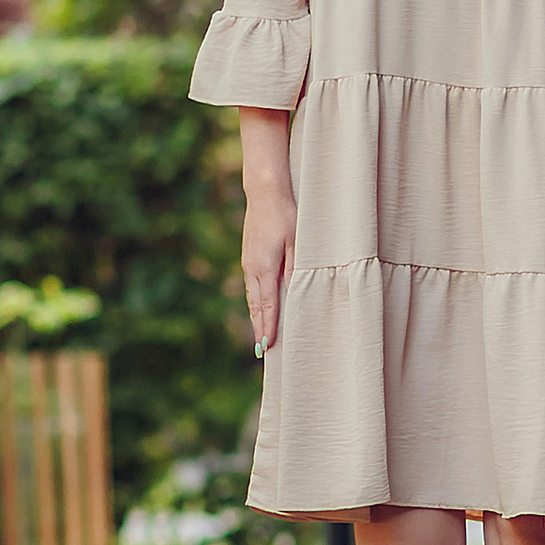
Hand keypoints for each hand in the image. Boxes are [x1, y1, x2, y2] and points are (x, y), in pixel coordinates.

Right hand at [242, 182, 295, 352]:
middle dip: (259, 328)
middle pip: (256, 306)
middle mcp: (252, 268)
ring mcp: (248, 262)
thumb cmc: (286, 215)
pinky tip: (260, 308)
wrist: (264, 192)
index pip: (267, 305)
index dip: (267, 327)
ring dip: (256, 317)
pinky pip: (252, 286)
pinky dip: (256, 302)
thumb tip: (296, 294)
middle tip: (261, 351)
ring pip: (252, 297)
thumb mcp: (297, 242)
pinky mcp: (248, 256)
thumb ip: (296, 269)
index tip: (267, 346)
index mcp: (264, 268)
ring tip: (260, 335)